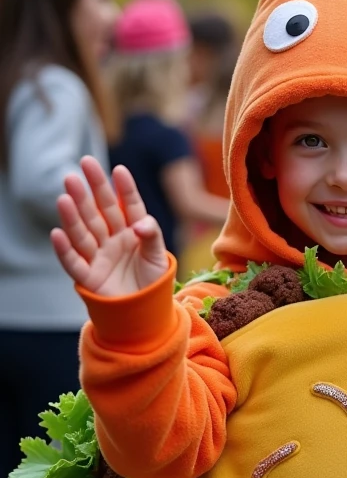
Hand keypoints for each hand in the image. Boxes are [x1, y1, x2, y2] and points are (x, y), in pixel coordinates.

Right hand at [51, 156, 168, 296]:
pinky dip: (64, 249)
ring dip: (74, 215)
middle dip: (92, 190)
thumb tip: (139, 224)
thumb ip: (152, 235)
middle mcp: (112, 239)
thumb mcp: (158, 256)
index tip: (119, 170)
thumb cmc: (153, 280)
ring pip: (84, 232)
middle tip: (83, 165)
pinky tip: (57, 233)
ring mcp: (99, 256)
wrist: (145, 312)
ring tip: (65, 195)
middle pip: (101, 211)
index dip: (124, 188)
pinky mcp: (89, 278)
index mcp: (132, 231)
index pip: (129, 205)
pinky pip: (74, 262)